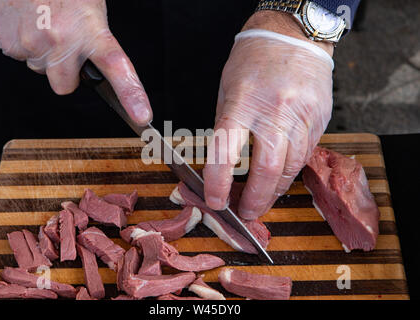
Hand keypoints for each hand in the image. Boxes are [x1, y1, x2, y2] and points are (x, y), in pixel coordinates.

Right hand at [0, 0, 151, 124]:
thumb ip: (95, 39)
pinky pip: (19, 56)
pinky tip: (27, 22)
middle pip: (64, 85)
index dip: (131, 94)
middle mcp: (61, 39)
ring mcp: (31, 42)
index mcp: (90, 29)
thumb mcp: (89, 8)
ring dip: (44, 54)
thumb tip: (96, 64)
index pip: (117, 66)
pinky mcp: (7, 42)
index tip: (142, 116)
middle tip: (65, 44)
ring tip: (43, 24)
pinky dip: (24, 43)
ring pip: (40, 69)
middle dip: (66, 73)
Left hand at [203, 11, 333, 219]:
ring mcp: (302, 115)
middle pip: (268, 169)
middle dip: (256, 199)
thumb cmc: (252, 61)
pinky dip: (291, 171)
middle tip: (247, 214)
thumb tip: (223, 166)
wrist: (293, 36)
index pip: (227, 151)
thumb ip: (227, 128)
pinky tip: (280, 177)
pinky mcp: (320, 119)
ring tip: (262, 201)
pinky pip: (306, 154)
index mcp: (243, 102)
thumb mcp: (227, 91)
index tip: (215, 201)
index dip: (219, 183)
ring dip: (275, 191)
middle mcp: (275, 111)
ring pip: (291, 167)